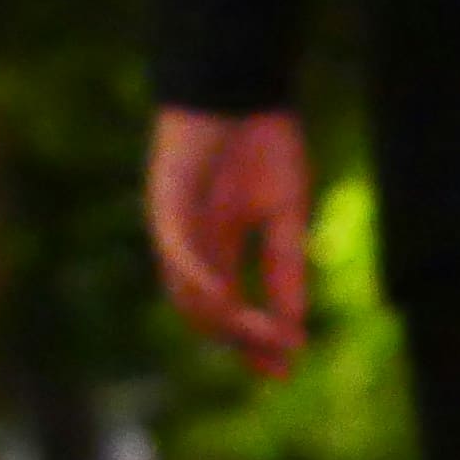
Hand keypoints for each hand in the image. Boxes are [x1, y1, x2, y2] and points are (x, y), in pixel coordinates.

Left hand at [147, 109, 313, 376]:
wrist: (242, 86)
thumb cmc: (264, 142)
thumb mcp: (287, 216)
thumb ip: (287, 270)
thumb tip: (294, 328)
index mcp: (217, 248)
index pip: (231, 311)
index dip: (254, 344)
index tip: (283, 372)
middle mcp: (189, 248)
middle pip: (206, 315)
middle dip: (242, 342)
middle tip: (277, 360)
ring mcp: (173, 229)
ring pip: (187, 294)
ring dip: (225, 321)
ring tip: (263, 338)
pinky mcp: (164, 204)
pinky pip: (178, 254)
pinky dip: (200, 281)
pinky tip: (227, 301)